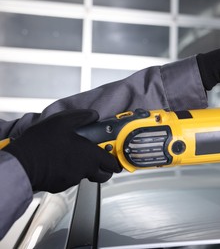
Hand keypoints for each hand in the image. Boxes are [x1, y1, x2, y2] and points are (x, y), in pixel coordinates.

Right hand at [3, 109, 121, 192]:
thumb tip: (94, 115)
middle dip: (104, 169)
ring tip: (72, 156)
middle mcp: (85, 170)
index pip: (112, 164)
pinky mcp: (60, 186)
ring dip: (83, 168)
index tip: (114, 156)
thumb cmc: (41, 144)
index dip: (115, 161)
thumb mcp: (63, 121)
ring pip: (85, 176)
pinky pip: (70, 180)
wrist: (22, 164)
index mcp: (90, 156)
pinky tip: (59, 162)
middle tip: (98, 159)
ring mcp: (73, 180)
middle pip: (103, 175)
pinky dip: (68, 173)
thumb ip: (82, 117)